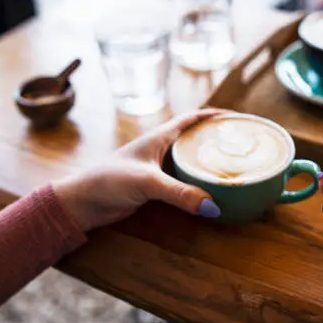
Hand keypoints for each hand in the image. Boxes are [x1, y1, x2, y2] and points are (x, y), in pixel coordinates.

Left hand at [53, 109, 224, 231]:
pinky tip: (209, 191)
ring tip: (232, 167)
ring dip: (207, 162)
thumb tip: (213, 206)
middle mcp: (160, 149)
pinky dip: (197, 183)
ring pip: (189, 161)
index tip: (237, 118)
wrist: (82, 202)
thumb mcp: (148, 183)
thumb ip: (180, 193)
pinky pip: (183, 180)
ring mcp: (157, 168)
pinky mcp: (154, 186)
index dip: (214, 115)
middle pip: (194, 138)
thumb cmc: (109, 181)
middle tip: (240, 145)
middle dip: (216, 139)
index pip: (192, 119)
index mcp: (159, 138)